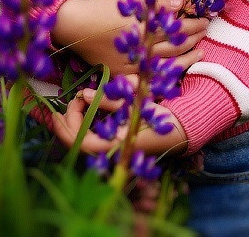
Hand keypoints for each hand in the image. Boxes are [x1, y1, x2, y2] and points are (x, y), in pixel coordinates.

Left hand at [44, 88, 189, 157]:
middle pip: (76, 145)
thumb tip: (83, 94)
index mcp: (115, 147)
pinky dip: (84, 126)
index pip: (80, 141)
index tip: (71, 102)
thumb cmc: (159, 119)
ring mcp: (110, 153)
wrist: (180, 131)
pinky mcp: (114, 148)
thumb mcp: (135, 106)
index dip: (69, 124)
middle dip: (67, 123)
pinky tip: (86, 111)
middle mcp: (110, 155)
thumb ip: (109, 101)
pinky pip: (91, 140)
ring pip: (81, 143)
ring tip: (76, 103)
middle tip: (70, 101)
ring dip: (75, 123)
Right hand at [52, 0, 209, 76]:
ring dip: (186, 57)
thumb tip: (181, 3)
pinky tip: (176, 69)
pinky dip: (166, 74)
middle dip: (193, 39)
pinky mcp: (122, 75)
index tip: (204, 20)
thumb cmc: (101, 8)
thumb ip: (157, 3)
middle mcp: (139, 48)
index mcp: (143, 27)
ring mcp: (130, 65)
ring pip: (166, 64)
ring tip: (199, 51)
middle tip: (204, 33)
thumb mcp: (130, 0)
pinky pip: (149, 79)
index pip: (176, 27)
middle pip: (174, 46)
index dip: (193, 24)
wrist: (73, 25)